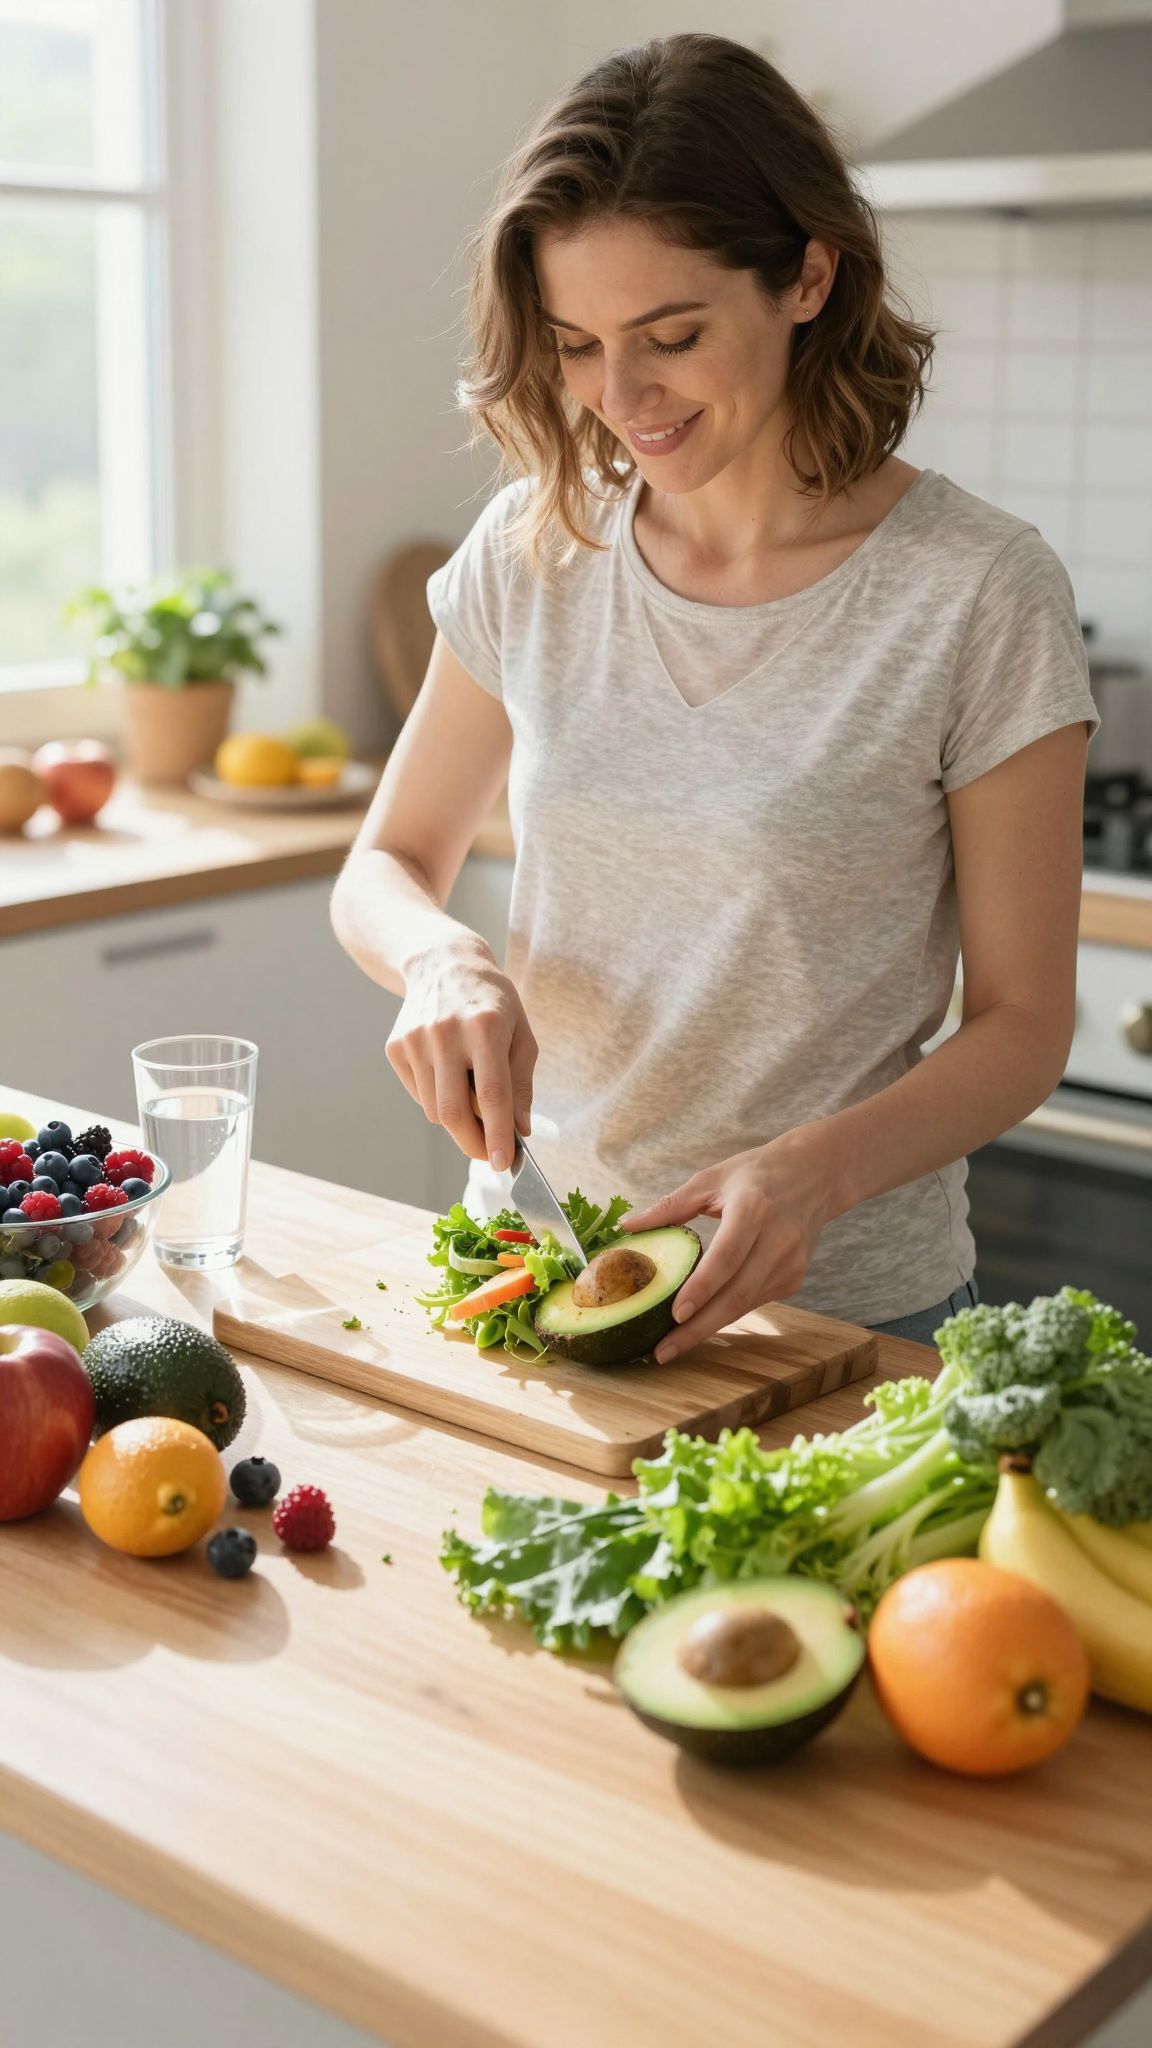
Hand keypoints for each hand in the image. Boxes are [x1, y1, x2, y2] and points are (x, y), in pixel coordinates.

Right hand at [386, 935, 537, 1169]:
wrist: (443, 963)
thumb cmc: (492, 1003)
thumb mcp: (521, 1034)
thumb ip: (521, 1085)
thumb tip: (518, 1130)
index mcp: (484, 1028)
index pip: (491, 1096)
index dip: (498, 1135)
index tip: (505, 1163)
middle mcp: (445, 1033)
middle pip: (454, 1112)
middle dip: (473, 1144)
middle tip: (489, 1155)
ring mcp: (415, 1040)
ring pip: (435, 1110)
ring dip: (457, 1119)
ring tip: (471, 1093)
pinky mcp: (395, 1046)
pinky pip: (419, 1095)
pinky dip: (437, 1098)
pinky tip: (448, 1072)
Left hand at [621, 1132, 837, 1362]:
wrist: (815, 1174)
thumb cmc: (755, 1174)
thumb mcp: (711, 1179)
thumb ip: (670, 1206)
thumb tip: (627, 1227)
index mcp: (754, 1209)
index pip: (726, 1258)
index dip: (701, 1289)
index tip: (674, 1316)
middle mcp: (778, 1239)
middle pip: (736, 1294)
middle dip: (699, 1328)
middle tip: (663, 1352)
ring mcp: (790, 1262)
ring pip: (744, 1304)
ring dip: (709, 1327)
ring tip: (672, 1345)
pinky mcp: (794, 1277)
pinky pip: (753, 1301)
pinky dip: (726, 1313)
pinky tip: (700, 1323)